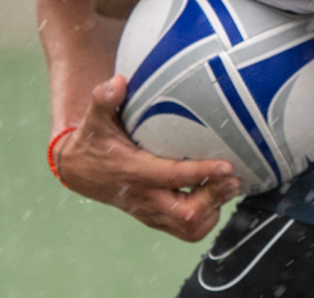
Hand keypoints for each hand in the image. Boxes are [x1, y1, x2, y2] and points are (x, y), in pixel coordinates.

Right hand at [54, 74, 244, 241]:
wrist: (78, 171)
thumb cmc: (93, 141)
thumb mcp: (95, 118)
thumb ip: (105, 99)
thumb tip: (118, 82)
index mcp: (135, 172)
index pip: (174, 177)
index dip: (203, 173)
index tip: (227, 166)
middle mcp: (145, 198)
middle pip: (188, 213)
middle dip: (215, 198)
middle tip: (234, 178)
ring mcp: (150, 212)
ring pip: (190, 227)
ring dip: (214, 210)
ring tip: (228, 187)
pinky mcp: (155, 219)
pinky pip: (185, 231)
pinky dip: (206, 219)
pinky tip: (214, 197)